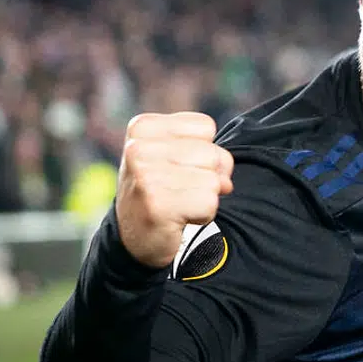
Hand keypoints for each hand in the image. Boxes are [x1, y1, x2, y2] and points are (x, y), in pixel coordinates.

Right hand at [116, 113, 234, 269]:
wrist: (136, 235)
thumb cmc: (162, 187)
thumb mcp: (175, 155)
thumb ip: (207, 150)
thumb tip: (226, 183)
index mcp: (143, 127)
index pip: (206, 126)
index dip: (205, 149)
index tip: (179, 165)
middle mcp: (138, 149)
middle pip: (212, 153)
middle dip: (208, 175)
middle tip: (181, 189)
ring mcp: (145, 177)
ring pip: (213, 180)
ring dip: (205, 197)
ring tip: (179, 202)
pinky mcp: (157, 206)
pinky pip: (209, 203)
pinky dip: (203, 214)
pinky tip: (179, 217)